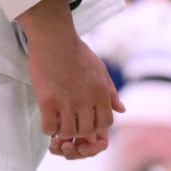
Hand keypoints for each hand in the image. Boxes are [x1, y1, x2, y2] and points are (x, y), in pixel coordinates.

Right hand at [26, 13, 122, 160]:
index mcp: (101, 92)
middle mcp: (86, 99)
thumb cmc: (77, 52)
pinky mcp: (47, 101)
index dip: (97, 126)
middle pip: (87, 130)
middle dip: (79, 130)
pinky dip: (48, 128)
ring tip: (59, 122)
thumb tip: (122, 110)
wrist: (54, 38)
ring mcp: (67, 102)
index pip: (106, 123)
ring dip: (63, 131)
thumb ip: (111, 92)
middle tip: (70, 123)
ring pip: (68, 132)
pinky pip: (49, 127)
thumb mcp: (101, 69)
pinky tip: (48, 118)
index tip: (87, 121)